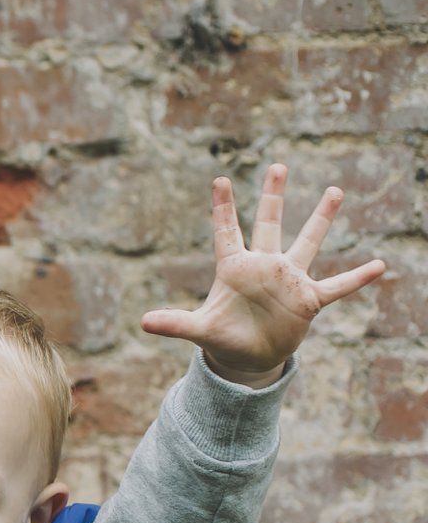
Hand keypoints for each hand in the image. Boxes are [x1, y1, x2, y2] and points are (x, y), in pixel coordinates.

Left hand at [140, 165, 386, 387]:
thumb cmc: (223, 337)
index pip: (227, 232)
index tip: (220, 179)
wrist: (248, 356)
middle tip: (277, 165)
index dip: (223, 208)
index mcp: (234, 269)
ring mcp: (288, 280)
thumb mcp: (199, 329)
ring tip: (334, 190)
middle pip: (269, 224)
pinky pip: (337, 287)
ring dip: (320, 218)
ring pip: (307, 242)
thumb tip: (143, 322)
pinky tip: (380, 266)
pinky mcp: (308, 300)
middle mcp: (263, 267)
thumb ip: (174, 324)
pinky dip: (356, 278)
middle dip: (273, 196)